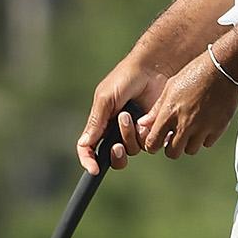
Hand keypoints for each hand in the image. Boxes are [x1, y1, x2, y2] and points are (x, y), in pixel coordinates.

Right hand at [78, 58, 166, 174]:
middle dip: (116, 156)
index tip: (93, 169)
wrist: (153, 68)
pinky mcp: (153, 130)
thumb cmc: (125, 78)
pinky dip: (146, 133)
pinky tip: (145, 118)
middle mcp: (117, 131)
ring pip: (132, 150)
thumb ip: (96, 121)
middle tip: (118, 147)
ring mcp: (136, 132)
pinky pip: (150, 144)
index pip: (89, 148)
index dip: (88, 161)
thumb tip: (84, 144)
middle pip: (113, 158)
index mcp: (101, 124)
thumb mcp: (106, 97)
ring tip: (130, 116)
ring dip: (130, 137)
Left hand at [136, 51, 237, 161]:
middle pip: (172, 153)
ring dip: (189, 143)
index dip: (153, 144)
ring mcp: (202, 128)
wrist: (223, 68)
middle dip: (171, 147)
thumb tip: (144, 123)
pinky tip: (204, 125)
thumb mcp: (170, 88)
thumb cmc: (196, 73)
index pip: (153, 143)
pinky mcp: (218, 128)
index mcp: (169, 113)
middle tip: (174, 138)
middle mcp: (185, 123)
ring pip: (190, 150)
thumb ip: (157, 109)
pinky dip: (204, 138)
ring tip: (191, 129)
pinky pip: (207, 143)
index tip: (157, 141)